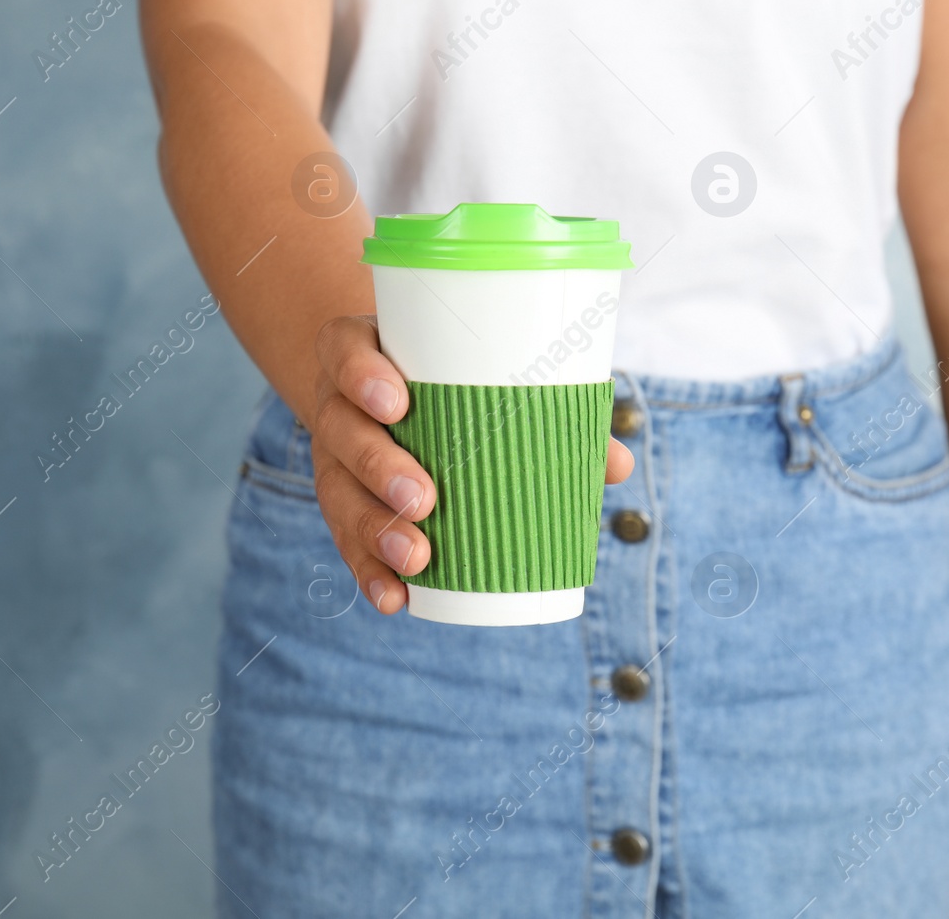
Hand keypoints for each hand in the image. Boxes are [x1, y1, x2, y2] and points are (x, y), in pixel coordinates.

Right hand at [311, 315, 634, 614]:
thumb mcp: (482, 377)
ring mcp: (333, 456)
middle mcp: (339, 403)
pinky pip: (345, 539)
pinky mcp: (341, 503)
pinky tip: (394, 597)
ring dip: (375, 528)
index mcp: (363, 354)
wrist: (385, 394)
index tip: (399, 402)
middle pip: (341, 430)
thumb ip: (549, 411)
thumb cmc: (449, 380)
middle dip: (379, 467)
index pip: (343, 350)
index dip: (362, 375)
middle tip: (425, 498)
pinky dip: (368, 571)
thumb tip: (615, 463)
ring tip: (417, 557)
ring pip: (337, 491)